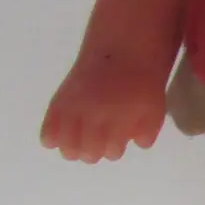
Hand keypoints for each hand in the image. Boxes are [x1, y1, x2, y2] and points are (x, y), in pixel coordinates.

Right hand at [41, 58, 166, 162]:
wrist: (121, 50)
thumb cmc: (141, 82)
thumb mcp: (155, 109)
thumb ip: (147, 132)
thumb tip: (135, 145)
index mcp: (119, 122)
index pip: (111, 152)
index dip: (114, 148)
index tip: (116, 141)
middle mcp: (94, 118)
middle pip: (88, 154)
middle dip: (95, 151)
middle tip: (98, 140)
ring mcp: (75, 110)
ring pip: (67, 147)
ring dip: (74, 148)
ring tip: (79, 142)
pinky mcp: (60, 101)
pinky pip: (49, 129)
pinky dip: (52, 138)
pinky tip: (57, 138)